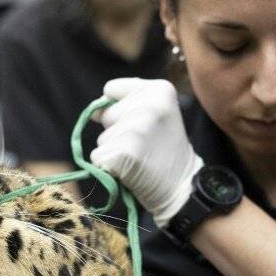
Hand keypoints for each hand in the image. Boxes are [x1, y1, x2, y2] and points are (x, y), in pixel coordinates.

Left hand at [90, 78, 202, 227]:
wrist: (182, 186)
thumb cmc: (165, 149)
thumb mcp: (158, 113)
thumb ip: (127, 102)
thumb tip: (93, 112)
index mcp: (160, 89)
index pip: (110, 89)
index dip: (119, 108)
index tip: (142, 123)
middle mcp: (149, 105)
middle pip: (106, 114)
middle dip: (117, 130)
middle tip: (144, 144)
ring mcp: (136, 130)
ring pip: (102, 138)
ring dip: (114, 150)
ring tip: (140, 157)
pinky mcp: (123, 153)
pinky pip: (98, 156)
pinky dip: (108, 166)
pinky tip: (131, 169)